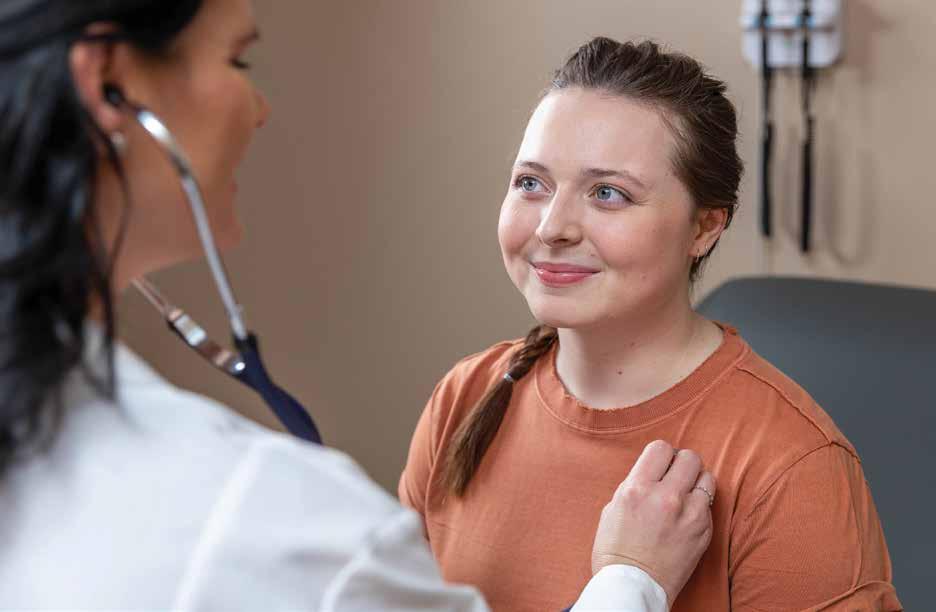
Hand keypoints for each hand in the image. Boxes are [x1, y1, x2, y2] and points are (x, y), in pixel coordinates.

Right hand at [591, 440, 714, 606]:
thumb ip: (636, 484)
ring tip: (685, 495)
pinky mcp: (704, 531)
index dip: (662, 455)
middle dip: (682, 464)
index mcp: (637, 488)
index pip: (661, 448)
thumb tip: (655, 471)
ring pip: (707, 477)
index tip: (661, 464)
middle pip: (690, 458)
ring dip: (696, 482)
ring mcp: (689, 514)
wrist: (633, 586)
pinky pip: (709, 505)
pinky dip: (699, 506)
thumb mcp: (614, 507)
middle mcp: (665, 497)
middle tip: (676, 476)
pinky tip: (686, 517)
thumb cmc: (616, 549)